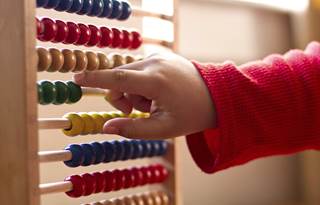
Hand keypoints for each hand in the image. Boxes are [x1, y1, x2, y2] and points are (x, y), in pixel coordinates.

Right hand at [73, 52, 215, 138]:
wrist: (216, 95)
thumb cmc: (191, 115)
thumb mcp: (164, 129)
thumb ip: (133, 129)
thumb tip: (105, 127)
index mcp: (157, 81)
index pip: (118, 77)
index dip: (95, 79)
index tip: (75, 78)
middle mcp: (156, 63)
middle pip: (120, 78)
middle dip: (122, 97)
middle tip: (140, 110)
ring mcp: (159, 56)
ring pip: (128, 74)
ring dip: (134, 91)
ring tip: (154, 101)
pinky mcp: (161, 55)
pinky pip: (139, 68)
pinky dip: (141, 82)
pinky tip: (159, 90)